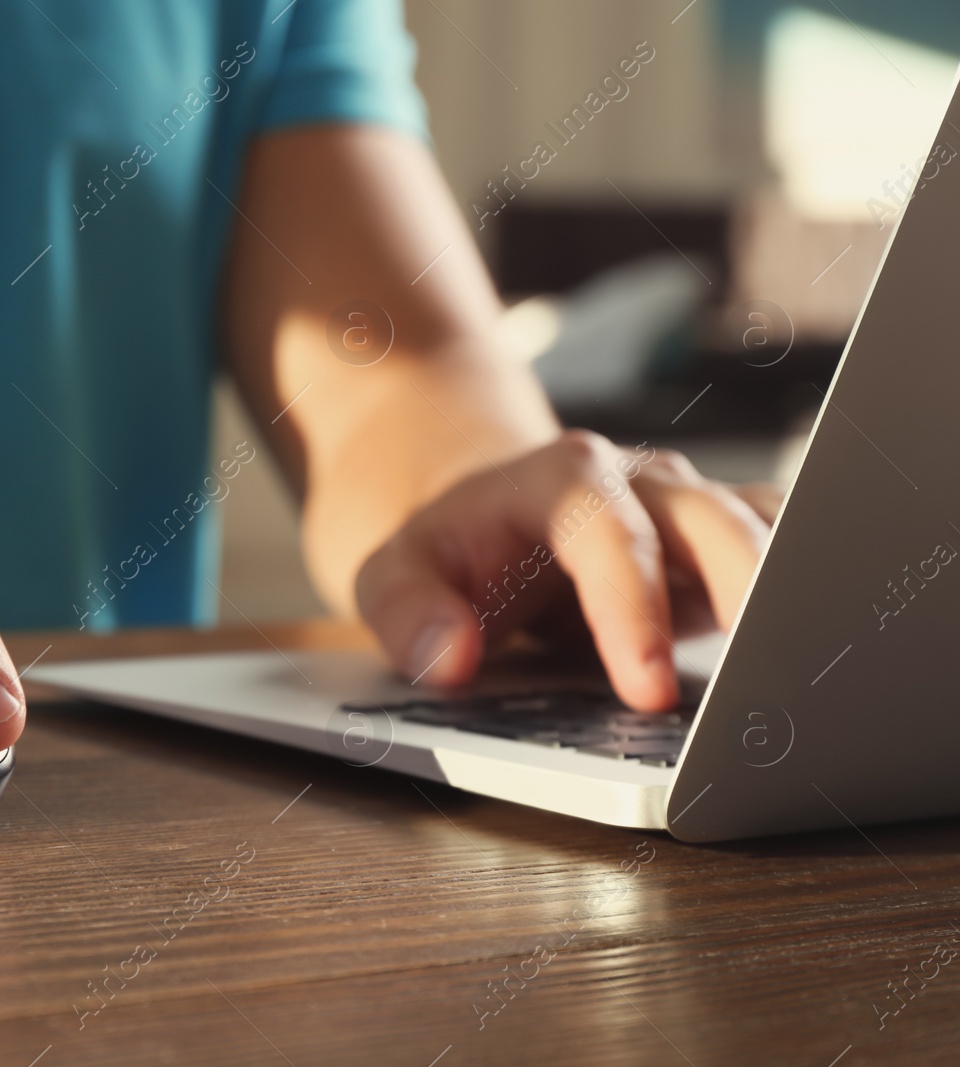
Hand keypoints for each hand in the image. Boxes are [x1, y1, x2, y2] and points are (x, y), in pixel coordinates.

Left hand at [355, 431, 778, 710]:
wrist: (476, 514)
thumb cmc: (444, 551)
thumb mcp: (390, 576)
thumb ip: (409, 615)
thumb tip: (451, 659)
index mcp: (559, 479)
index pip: (608, 533)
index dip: (633, 608)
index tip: (647, 688)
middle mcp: (639, 482)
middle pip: (715, 520)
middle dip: (745, 595)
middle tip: (762, 681)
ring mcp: (688, 510)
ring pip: (766, 533)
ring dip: (790, 597)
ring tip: (804, 673)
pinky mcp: (720, 547)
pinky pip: (783, 558)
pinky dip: (800, 603)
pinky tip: (803, 660)